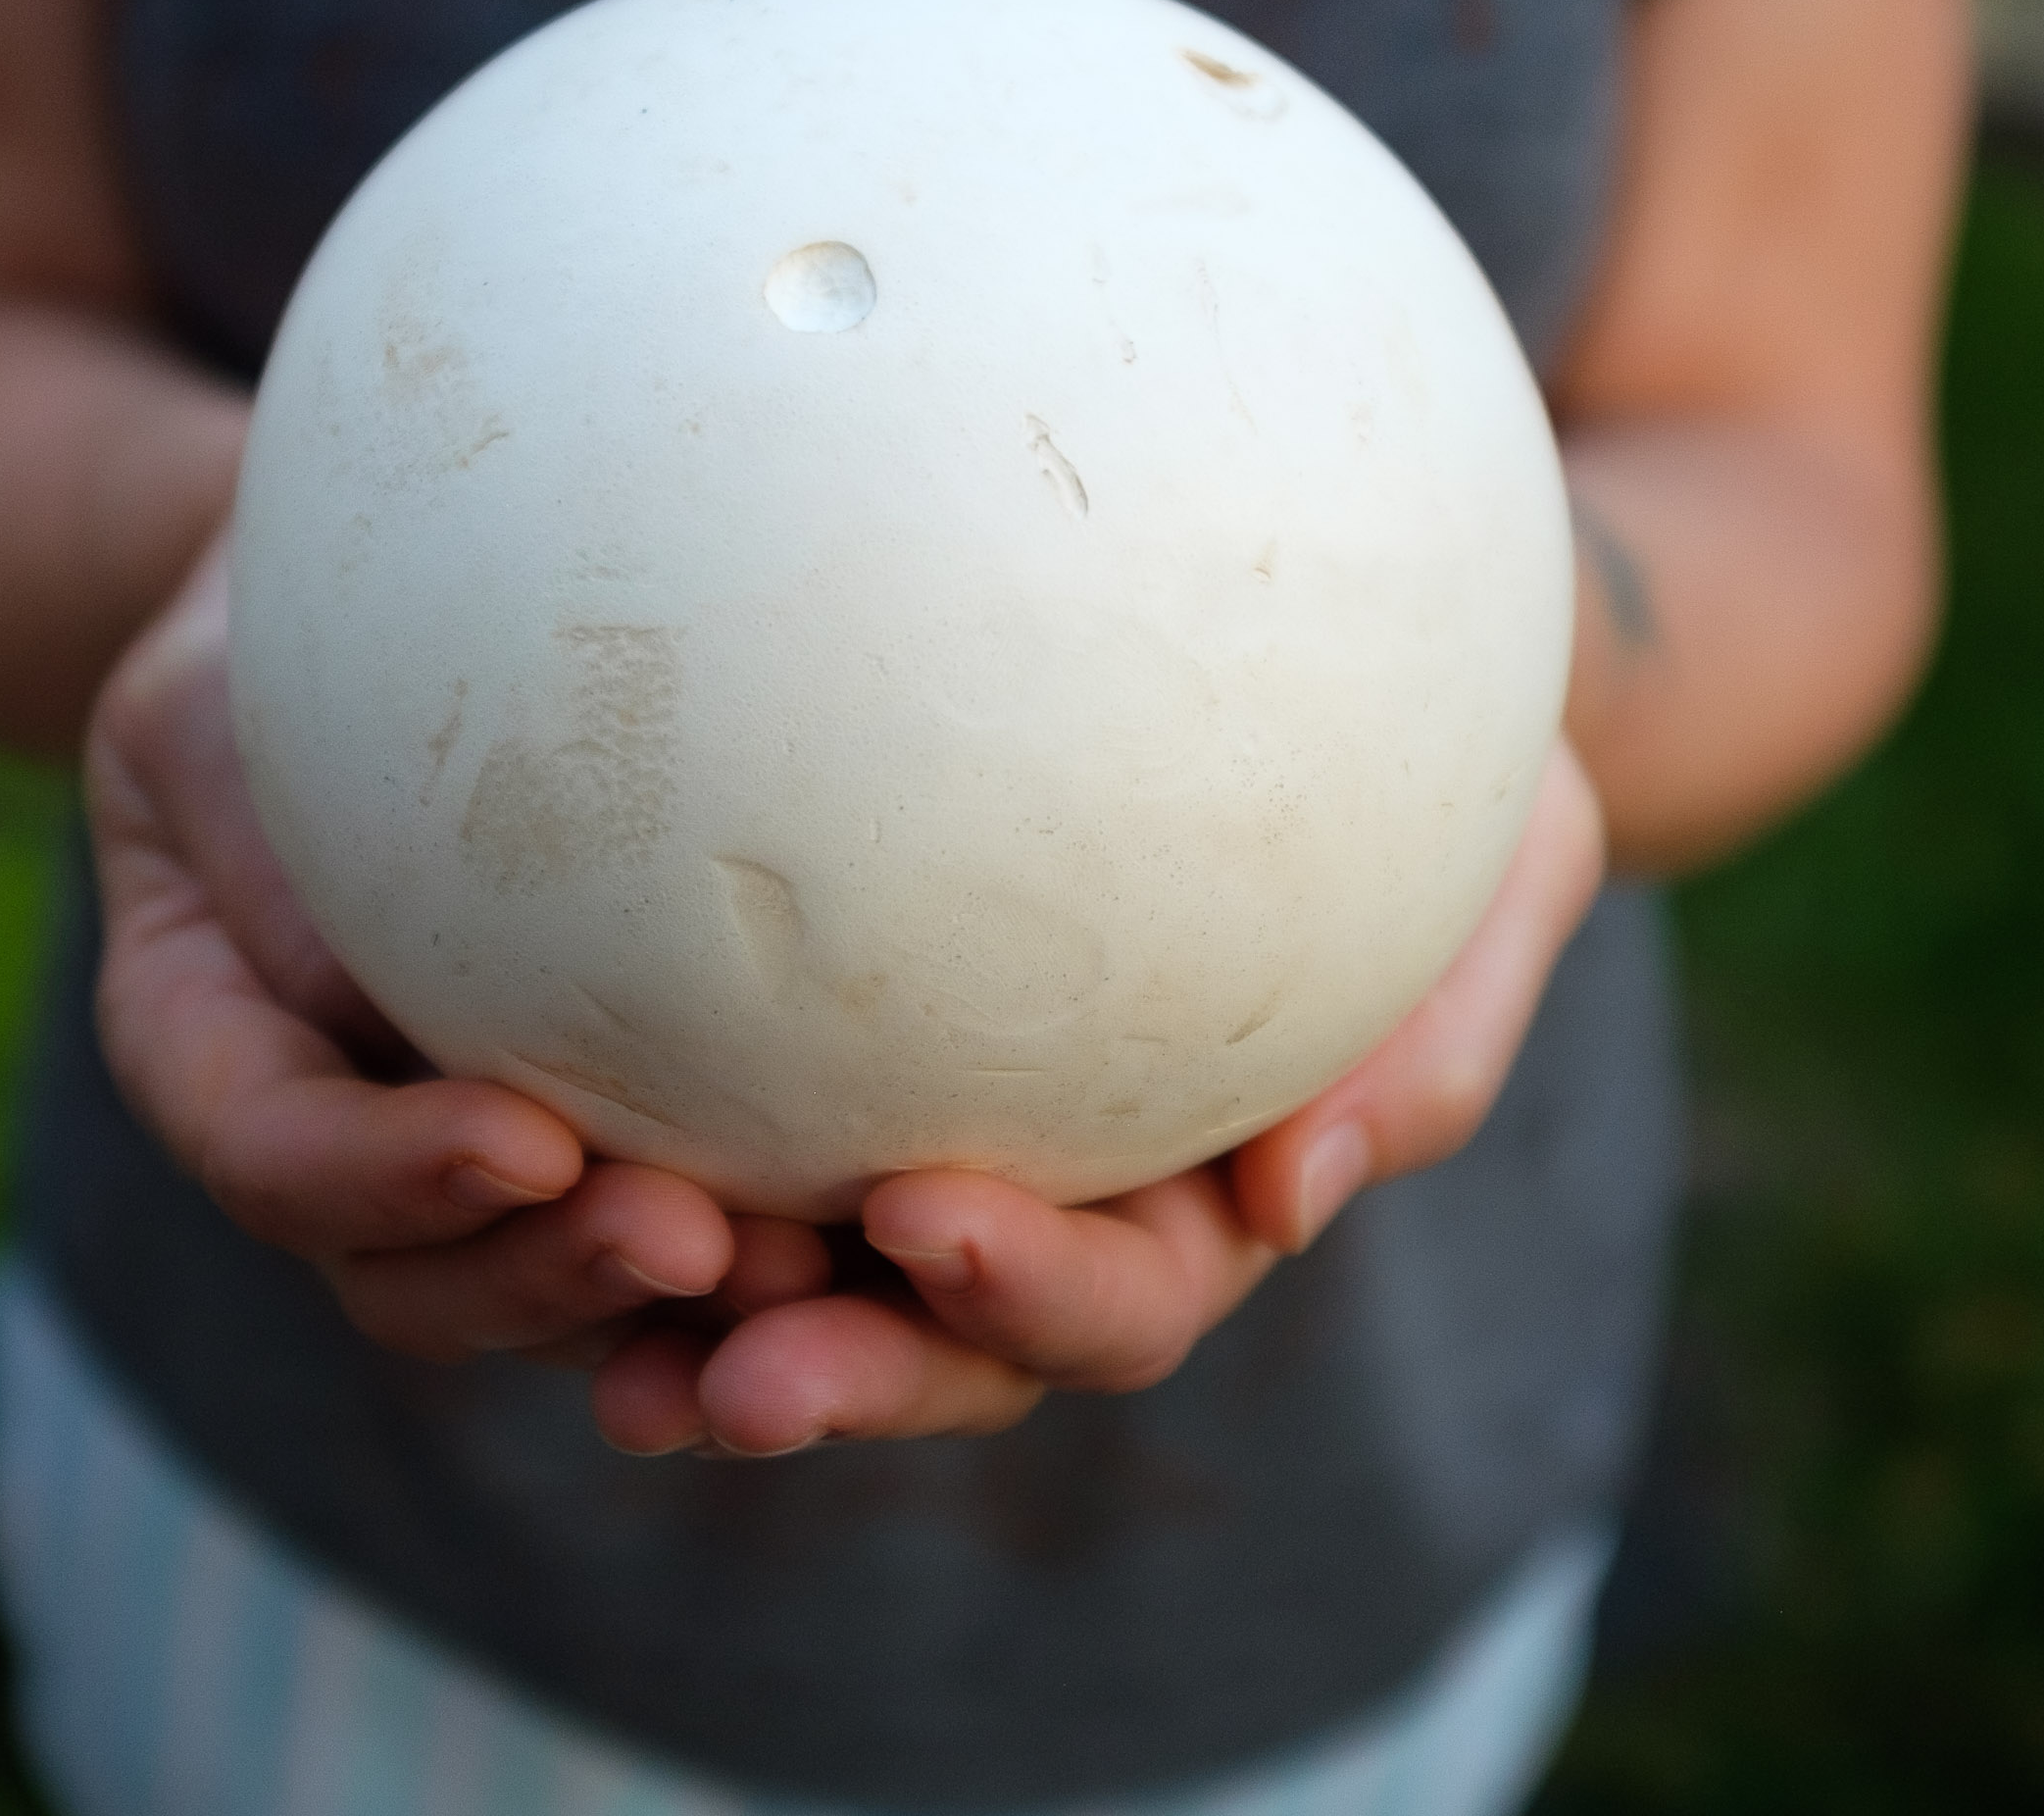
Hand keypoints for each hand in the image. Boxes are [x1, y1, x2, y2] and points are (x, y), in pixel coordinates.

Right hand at [85, 542, 758, 1363]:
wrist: (380, 607)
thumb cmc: (292, 621)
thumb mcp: (237, 678)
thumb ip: (284, 817)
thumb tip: (389, 977)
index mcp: (204, 1040)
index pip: (273, 1158)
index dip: (390, 1178)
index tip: (530, 1144)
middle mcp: (334, 1141)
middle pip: (415, 1287)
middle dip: (554, 1281)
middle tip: (701, 1243)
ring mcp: (469, 1166)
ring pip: (553, 1302)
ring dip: (676, 1307)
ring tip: (811, 1271)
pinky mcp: (610, 1144)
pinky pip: (675, 1240)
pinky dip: (763, 1261)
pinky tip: (879, 1233)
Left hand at [587, 744, 1607, 1455]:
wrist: (1370, 667)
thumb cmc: (1452, 763)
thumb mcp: (1512, 864)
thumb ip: (1430, 1031)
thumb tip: (1294, 1199)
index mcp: (1212, 1191)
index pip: (1123, 1297)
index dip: (1026, 1290)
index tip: (923, 1218)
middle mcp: (1067, 1197)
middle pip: (946, 1338)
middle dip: (842, 1372)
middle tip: (723, 1377)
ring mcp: (946, 1134)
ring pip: (816, 1280)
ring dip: (707, 1330)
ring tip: (605, 1349)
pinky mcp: (837, 1060)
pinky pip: (733, 1140)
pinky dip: (641, 1184)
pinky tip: (530, 1165)